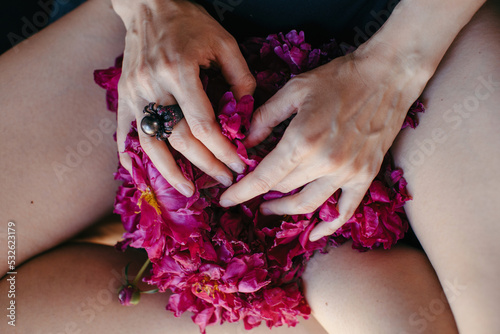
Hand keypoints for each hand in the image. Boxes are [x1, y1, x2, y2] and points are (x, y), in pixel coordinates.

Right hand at [111, 0, 255, 195]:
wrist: (149, 3)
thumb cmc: (190, 22)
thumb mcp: (224, 42)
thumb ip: (240, 77)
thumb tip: (247, 113)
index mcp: (180, 71)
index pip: (203, 125)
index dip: (222, 150)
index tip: (238, 165)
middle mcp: (154, 85)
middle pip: (178, 139)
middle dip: (204, 164)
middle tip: (224, 180)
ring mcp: (134, 92)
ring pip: (149, 143)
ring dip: (168, 171)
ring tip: (186, 190)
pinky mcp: (124, 94)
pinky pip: (124, 132)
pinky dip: (131, 156)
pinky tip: (141, 174)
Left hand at [220, 47, 425, 240]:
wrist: (387, 75)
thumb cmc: (338, 78)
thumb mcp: (294, 90)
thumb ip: (265, 118)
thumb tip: (246, 142)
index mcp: (302, 140)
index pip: (264, 178)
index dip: (241, 192)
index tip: (225, 200)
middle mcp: (324, 162)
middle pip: (282, 189)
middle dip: (261, 191)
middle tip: (250, 187)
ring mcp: (348, 172)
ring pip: (308, 204)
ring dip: (284, 209)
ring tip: (269, 207)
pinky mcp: (366, 176)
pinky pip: (345, 210)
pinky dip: (329, 225)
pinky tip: (315, 234)